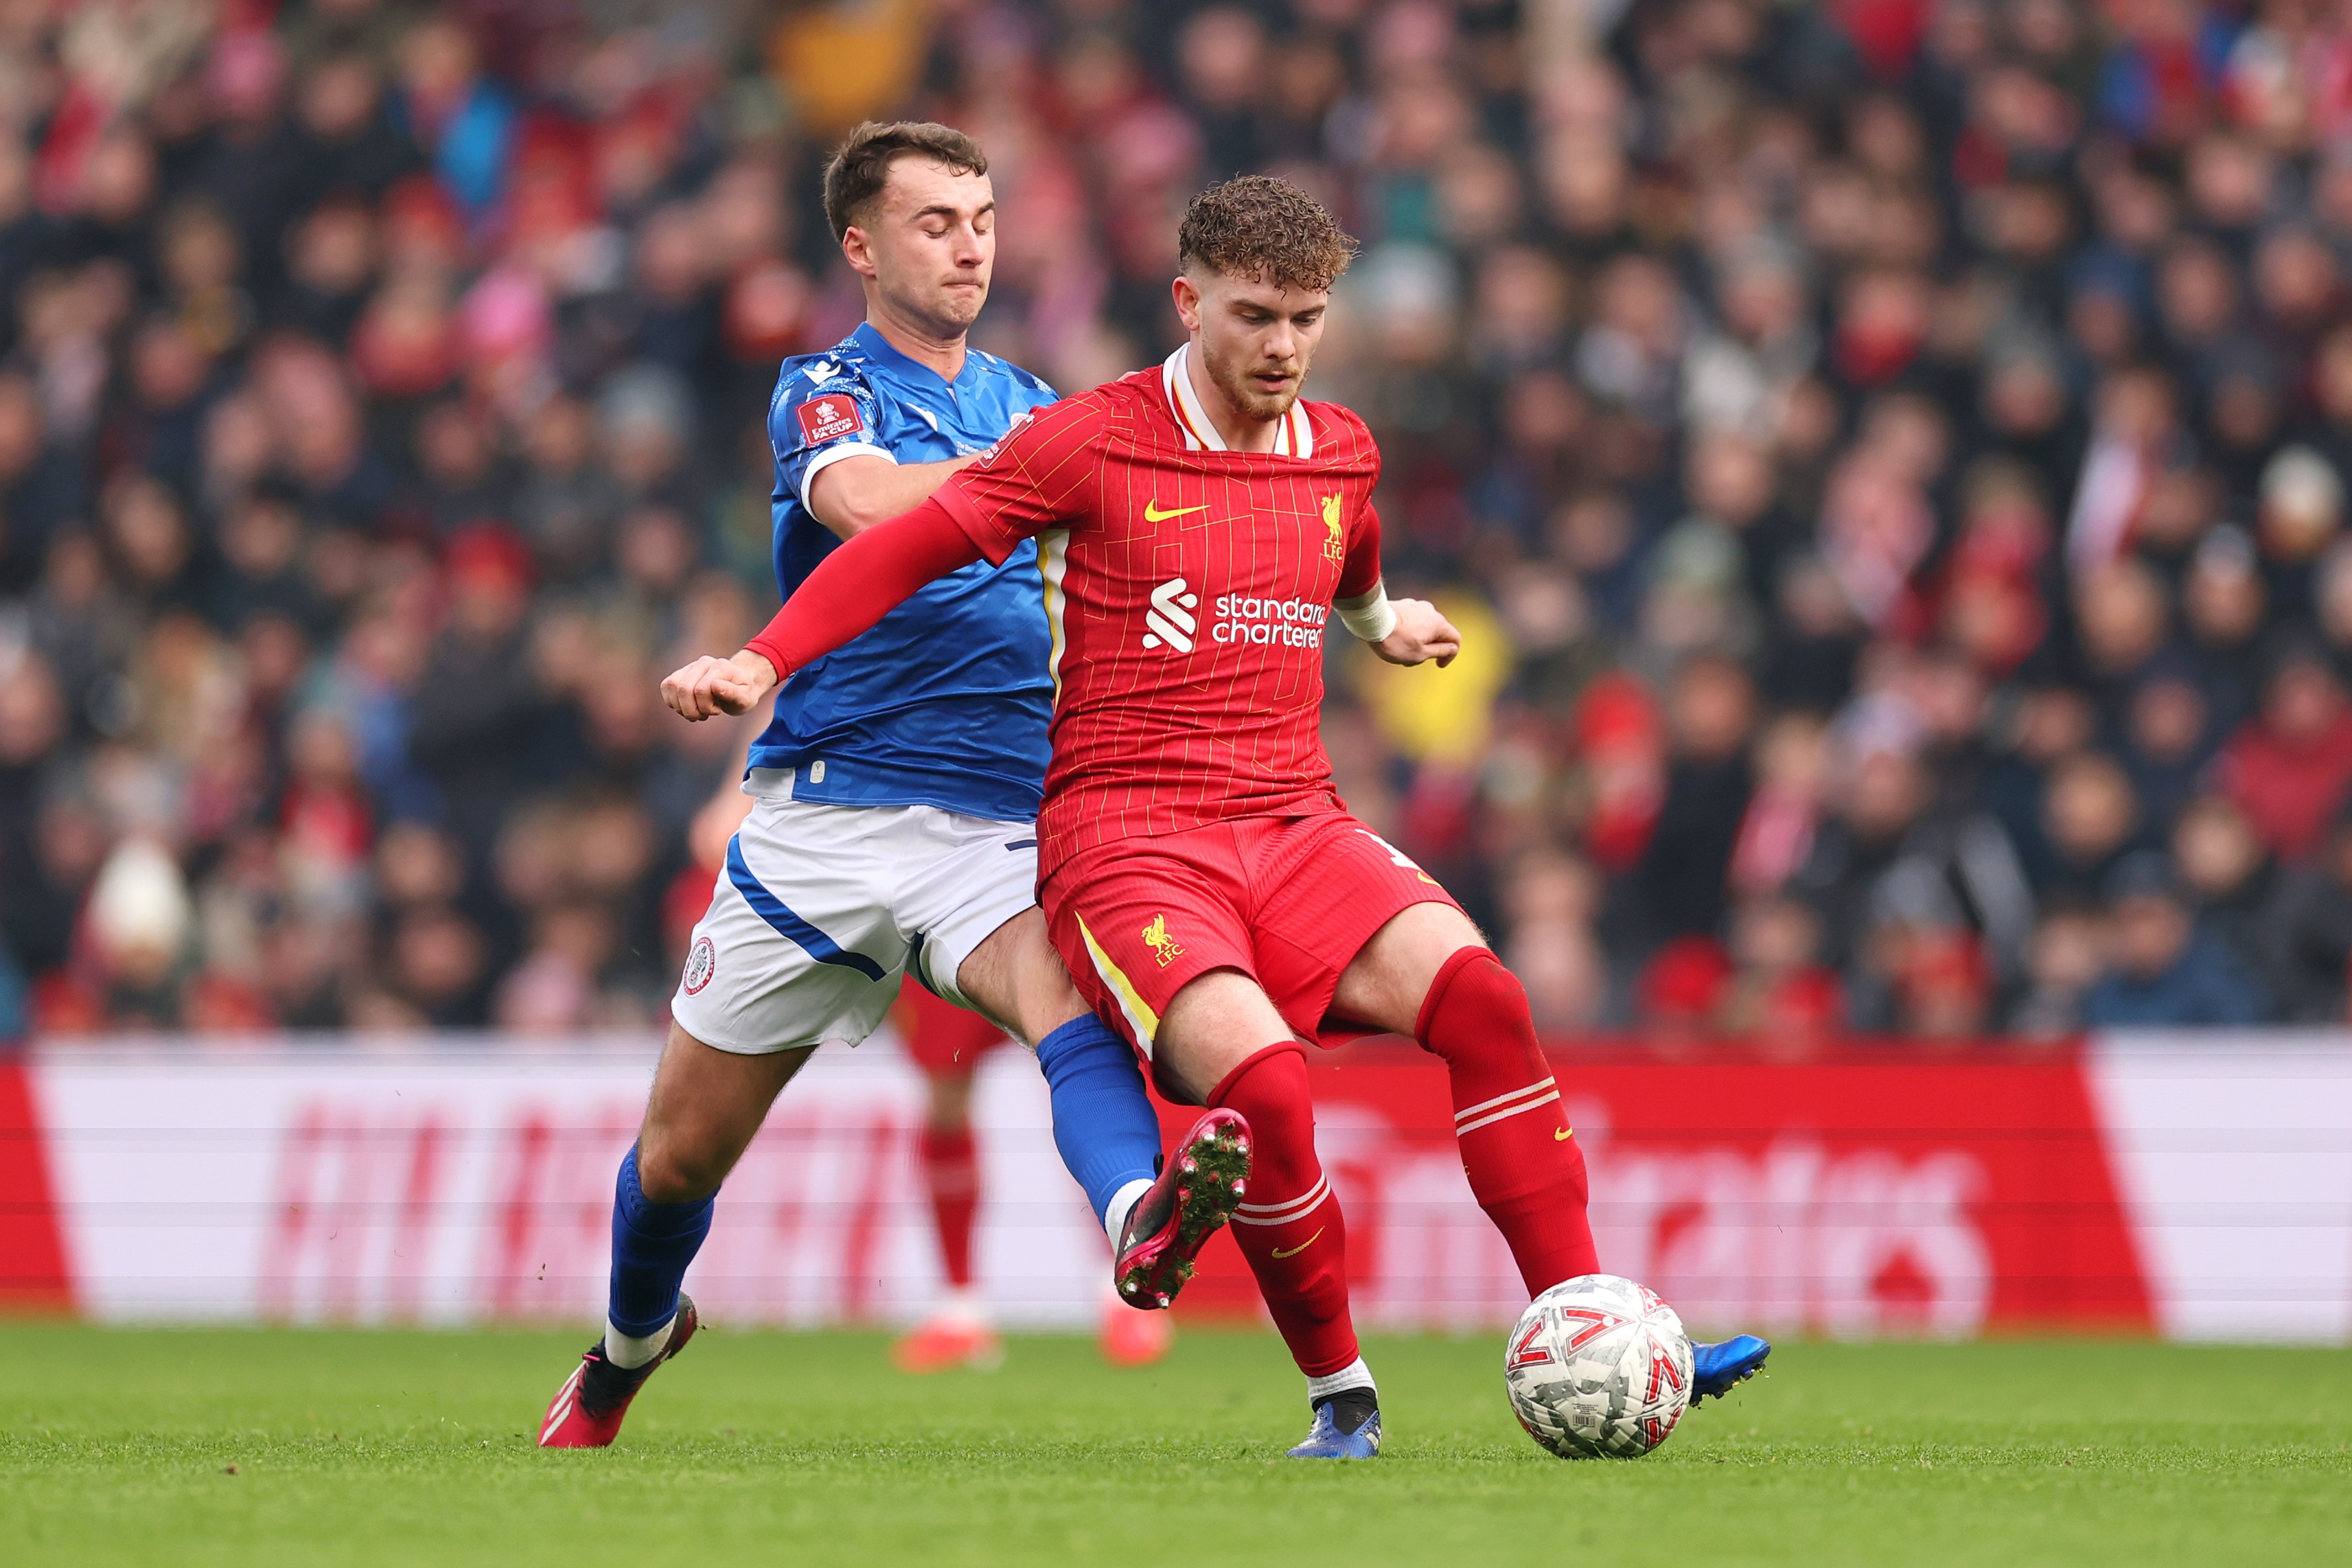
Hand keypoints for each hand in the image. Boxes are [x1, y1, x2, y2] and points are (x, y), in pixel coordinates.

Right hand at [661, 650, 778, 719]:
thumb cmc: (743, 693)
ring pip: (671, 686)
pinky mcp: (680, 674)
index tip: (718, 710)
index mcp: (720, 667)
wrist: (739, 685)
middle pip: (683, 689)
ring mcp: (690, 667)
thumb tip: (715, 685)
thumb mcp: (746, 698)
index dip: (706, 707)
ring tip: (696, 712)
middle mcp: (703, 663)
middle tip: (705, 715)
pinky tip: (687, 707)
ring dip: (681, 707)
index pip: (701, 690)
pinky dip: (673, 702)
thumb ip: (733, 693)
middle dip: (691, 710)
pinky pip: (666, 686)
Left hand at [1370, 598, 1459, 667]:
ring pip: (1423, 627)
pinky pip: (1412, 621)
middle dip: (1428, 649)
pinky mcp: (1403, 605)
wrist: (1372, 621)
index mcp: (1439, 623)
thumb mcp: (1420, 654)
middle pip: (1438, 633)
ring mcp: (1416, 606)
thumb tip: (1452, 648)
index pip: (1455, 639)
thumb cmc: (1395, 641)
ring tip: (1399, 652)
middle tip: (1411, 661)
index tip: (1438, 665)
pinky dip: (1408, 632)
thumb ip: (1440, 651)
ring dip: (1416, 642)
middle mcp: (1430, 611)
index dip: (1450, 654)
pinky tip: (1394, 640)